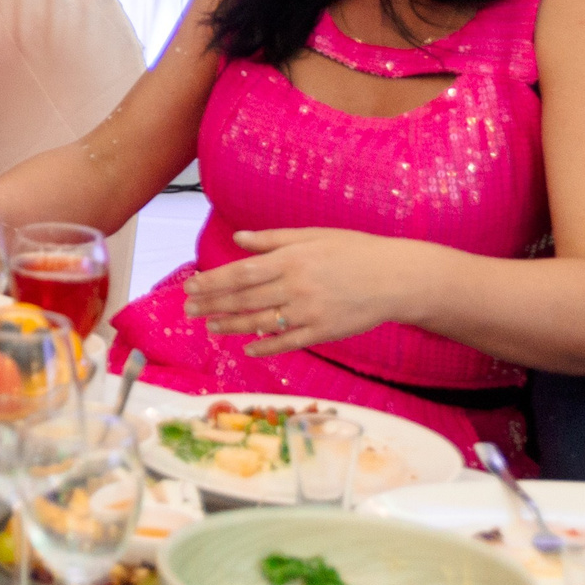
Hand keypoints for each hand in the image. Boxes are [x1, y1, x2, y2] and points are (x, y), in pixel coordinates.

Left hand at [182, 228, 426, 357]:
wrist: (396, 278)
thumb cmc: (354, 251)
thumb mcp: (312, 236)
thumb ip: (272, 239)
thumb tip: (237, 239)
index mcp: (291, 260)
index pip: (241, 273)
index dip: (212, 282)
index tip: (191, 287)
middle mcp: (296, 286)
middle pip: (245, 299)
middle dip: (213, 304)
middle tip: (188, 310)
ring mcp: (309, 312)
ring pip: (261, 322)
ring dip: (232, 326)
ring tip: (210, 327)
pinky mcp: (323, 332)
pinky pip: (288, 342)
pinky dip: (266, 347)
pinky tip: (248, 349)